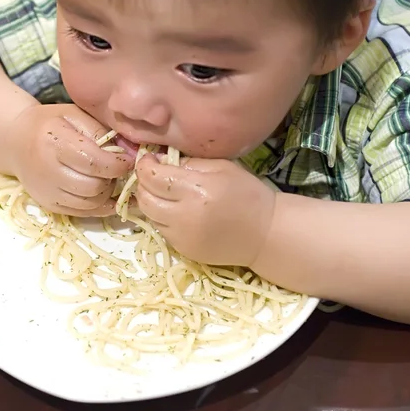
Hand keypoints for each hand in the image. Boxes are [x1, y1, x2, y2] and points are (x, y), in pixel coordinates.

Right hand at [7, 104, 132, 215]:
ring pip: (91, 203)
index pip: (94, 162)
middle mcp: (47, 169)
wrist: (16, 142)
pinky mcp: (49, 205)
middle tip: (115, 168)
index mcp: (54, 140)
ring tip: (106, 176)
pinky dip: (99, 204)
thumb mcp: (76, 115)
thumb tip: (132, 152)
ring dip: (106, 192)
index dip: (118, 164)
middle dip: (112, 179)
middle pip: (94, 186)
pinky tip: (104, 192)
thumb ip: (103, 131)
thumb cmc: (52, 123)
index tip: (128, 159)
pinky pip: (83, 213)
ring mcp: (46, 191)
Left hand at [135, 155, 275, 265]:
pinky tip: (178, 210)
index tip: (150, 160)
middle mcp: (184, 216)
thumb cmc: (247, 194)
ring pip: (149, 215)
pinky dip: (163, 217)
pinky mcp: (184, 250)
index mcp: (196, 190)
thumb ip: (189, 163)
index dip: (145, 166)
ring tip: (166, 193)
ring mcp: (182, 237)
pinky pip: (162, 230)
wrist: (266, 235)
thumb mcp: (222, 167)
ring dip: (151, 201)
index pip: (152, 177)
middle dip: (143, 184)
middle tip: (154, 176)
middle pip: (144, 198)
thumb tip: (162, 162)